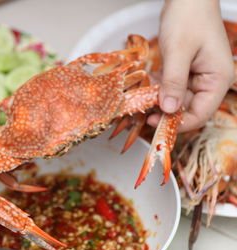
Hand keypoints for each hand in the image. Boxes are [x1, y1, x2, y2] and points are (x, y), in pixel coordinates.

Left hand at [148, 0, 234, 131]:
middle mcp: (209, 81)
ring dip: (159, 101)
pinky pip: (171, 87)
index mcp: (217, 79)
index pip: (201, 113)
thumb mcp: (178, 51)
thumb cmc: (188, 18)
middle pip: (187, 108)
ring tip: (140, 101)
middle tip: (142, 113)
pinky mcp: (184, 70)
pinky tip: (145, 88)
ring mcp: (196, 76)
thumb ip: (174, 82)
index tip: (155, 123)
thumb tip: (169, 110)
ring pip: (176, 98)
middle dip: (165, 112)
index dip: (178, 123)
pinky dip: (158, 89)